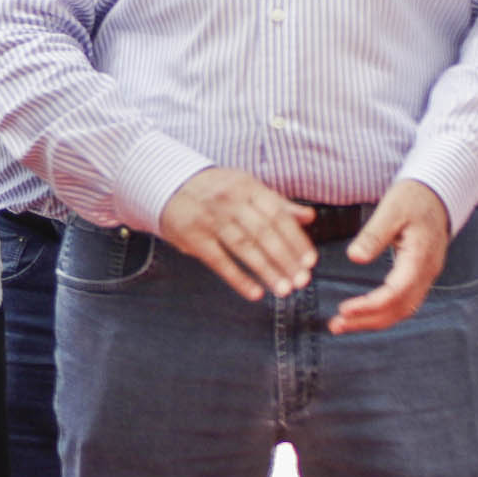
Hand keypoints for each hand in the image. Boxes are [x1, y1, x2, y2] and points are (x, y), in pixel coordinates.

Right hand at [160, 167, 316, 301]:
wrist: (168, 183)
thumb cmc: (215, 189)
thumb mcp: (246, 187)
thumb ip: (278, 203)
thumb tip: (309, 217)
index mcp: (247, 187)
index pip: (277, 215)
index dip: (295, 240)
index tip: (310, 261)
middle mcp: (229, 201)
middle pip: (263, 233)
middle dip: (285, 259)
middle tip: (301, 281)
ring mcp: (210, 219)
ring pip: (244, 248)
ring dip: (266, 270)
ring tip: (284, 289)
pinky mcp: (193, 237)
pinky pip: (219, 261)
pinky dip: (238, 278)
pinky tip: (255, 293)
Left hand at [330, 179, 450, 334]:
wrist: (438, 194)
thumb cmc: (413, 198)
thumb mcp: (392, 209)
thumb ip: (373, 235)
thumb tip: (354, 257)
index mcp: (420, 257)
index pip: (395, 293)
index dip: (369, 306)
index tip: (344, 310)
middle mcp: (427, 272)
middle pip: (399, 309)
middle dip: (367, 321)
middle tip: (336, 325)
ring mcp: (426, 276)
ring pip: (403, 309)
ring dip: (374, 321)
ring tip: (344, 324)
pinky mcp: (420, 275)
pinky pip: (404, 302)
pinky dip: (383, 312)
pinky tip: (363, 313)